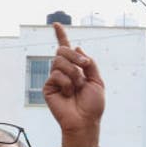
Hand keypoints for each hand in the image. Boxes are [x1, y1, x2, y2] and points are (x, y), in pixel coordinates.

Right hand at [44, 23, 104, 146]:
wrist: (85, 121)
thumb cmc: (93, 105)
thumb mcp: (97, 81)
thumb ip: (90, 64)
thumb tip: (78, 47)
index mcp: (76, 69)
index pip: (67, 50)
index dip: (61, 36)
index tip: (56, 25)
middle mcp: (64, 72)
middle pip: (62, 51)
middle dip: (74, 55)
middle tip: (84, 65)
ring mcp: (55, 79)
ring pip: (59, 61)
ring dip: (73, 72)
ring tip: (77, 87)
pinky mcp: (48, 87)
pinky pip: (56, 74)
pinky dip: (66, 82)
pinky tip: (69, 93)